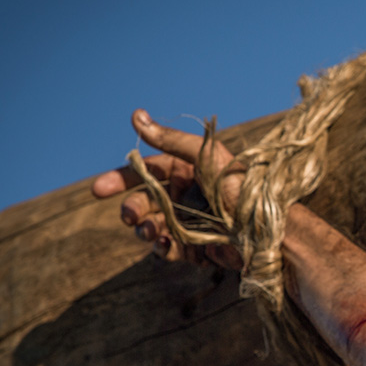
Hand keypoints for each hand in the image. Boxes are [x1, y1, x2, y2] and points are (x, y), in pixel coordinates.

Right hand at [92, 109, 242, 267]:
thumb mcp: (206, 157)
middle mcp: (187, 194)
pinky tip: (167, 246)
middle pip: (145, 202)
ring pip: (153, 226)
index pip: (146, 171)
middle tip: (131, 218)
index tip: (99, 191)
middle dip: (133, 210)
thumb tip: (136, 116)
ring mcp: (191, 221)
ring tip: (152, 232)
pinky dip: (164, 249)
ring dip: (146, 230)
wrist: (267, 231)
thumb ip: (171, 140)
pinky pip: (171, 249)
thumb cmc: (240, 188)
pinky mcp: (198, 246)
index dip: (120, 180)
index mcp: (187, 170)